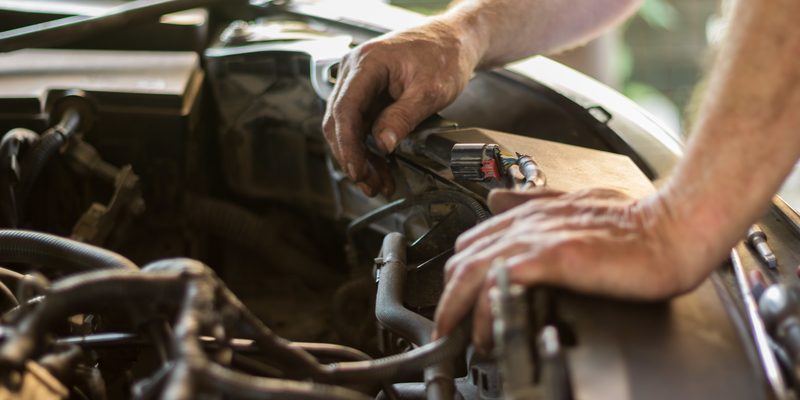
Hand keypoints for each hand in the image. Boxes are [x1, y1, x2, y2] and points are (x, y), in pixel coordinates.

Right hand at [323, 19, 479, 196]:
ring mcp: (359, 83)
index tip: (357, 170)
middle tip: (370, 184)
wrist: (455, 42)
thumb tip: (383, 145)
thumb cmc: (444, 56)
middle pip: (339, 122)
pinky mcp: (368, 94)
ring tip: (378, 183)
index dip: (348, 145)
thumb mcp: (429, 91)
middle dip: (353, 157)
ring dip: (361, 157)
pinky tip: (381, 167)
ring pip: (348, 128)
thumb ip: (403, 117)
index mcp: (366, 64)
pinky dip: (369, 148)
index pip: (345, 110)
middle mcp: (354, 71)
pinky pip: (361, 125)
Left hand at [433, 188, 705, 352]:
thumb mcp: (576, 207)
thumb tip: (497, 199)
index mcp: (531, 215)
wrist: (674, 231)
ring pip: (471, 271)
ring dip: (457, 310)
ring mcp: (538, 238)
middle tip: (451, 331)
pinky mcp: (554, 256)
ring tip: (461, 340)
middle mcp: (527, 223)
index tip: (457, 306)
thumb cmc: (636, 226)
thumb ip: (535, 202)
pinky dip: (484, 311)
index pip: (472, 245)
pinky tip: (487, 332)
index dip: (457, 278)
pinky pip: (499, 282)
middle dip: (449, 298)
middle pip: (462, 260)